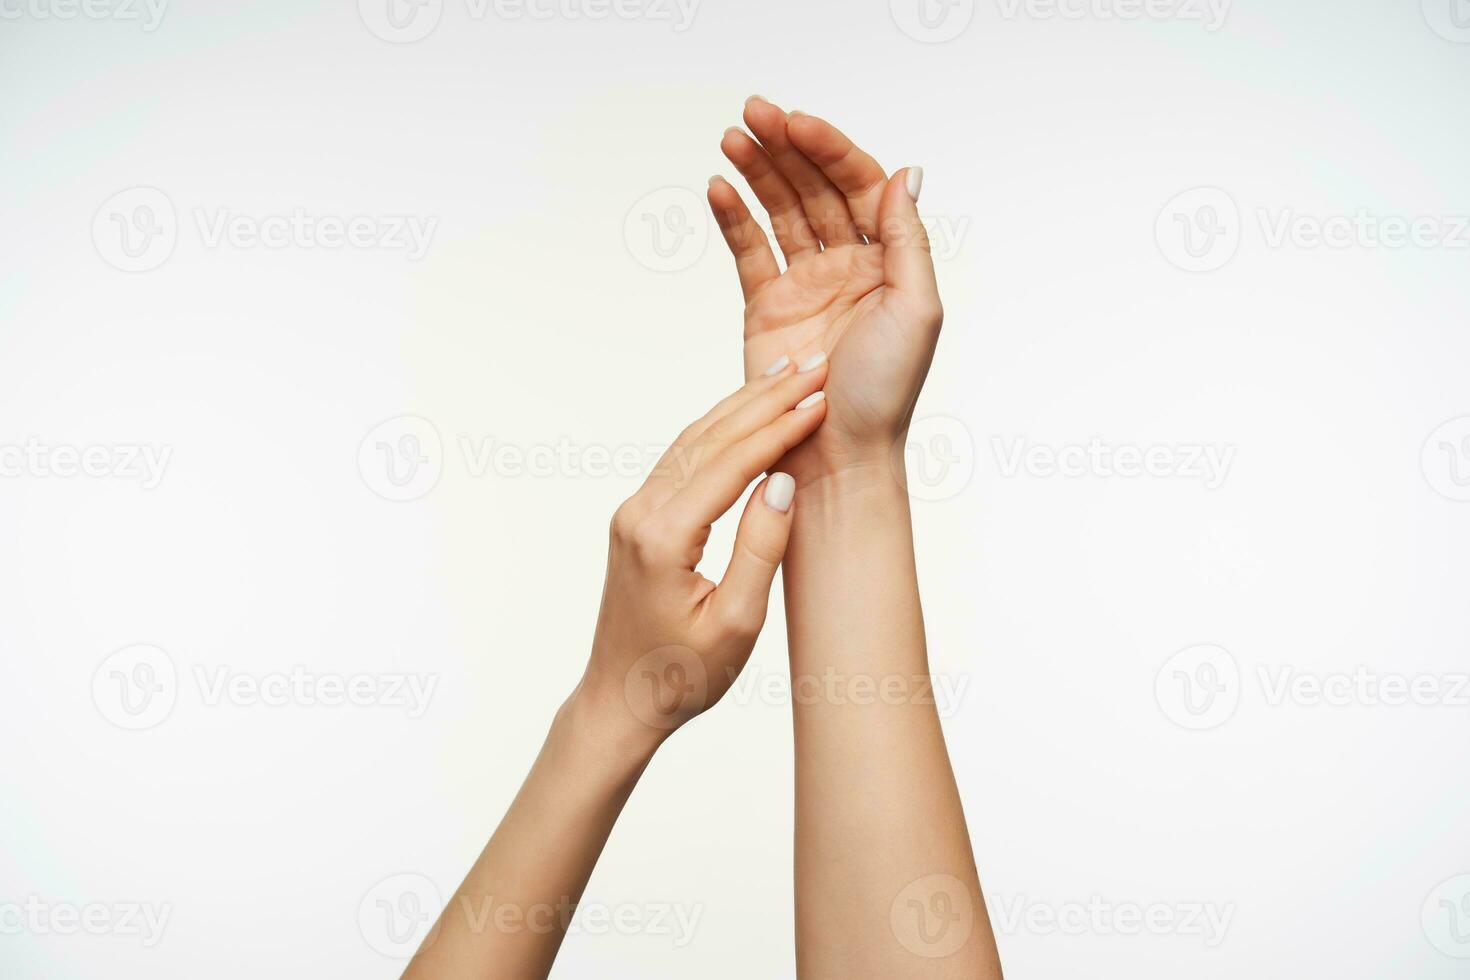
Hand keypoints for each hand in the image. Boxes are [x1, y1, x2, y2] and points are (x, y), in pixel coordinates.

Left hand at [572, 360, 829, 745]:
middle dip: (765, 399)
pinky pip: (683, 459)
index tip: (823, 398)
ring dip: (743, 405)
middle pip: (710, 438)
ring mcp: (633, 513)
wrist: (621, 700)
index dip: (780, 428)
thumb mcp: (736, 624)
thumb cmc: (681, 676)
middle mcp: (639, 514)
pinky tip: (749, 412)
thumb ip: (760, 550)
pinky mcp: (638, 519)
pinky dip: (721, 430)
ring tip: (789, 375)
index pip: (731, 464)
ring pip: (694, 440)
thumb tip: (783, 482)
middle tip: (815, 365)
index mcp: (663, 538)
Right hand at [707, 97, 941, 488]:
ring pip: (780, 211)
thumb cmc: (885, 394)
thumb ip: (908, 239)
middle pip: (815, 187)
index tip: (796, 123)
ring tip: (731, 139)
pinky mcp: (766, 308)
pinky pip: (748, 252)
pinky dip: (733, 218)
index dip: (828, 149)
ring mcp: (805, 284)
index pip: (858, 184)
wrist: (837, 455)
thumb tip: (905, 173)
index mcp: (888, 261)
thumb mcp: (916, 309)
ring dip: (757, 171)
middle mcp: (848, 265)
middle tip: (753, 113)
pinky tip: (718, 187)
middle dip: (785, 148)